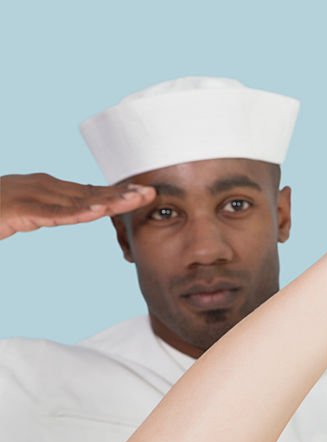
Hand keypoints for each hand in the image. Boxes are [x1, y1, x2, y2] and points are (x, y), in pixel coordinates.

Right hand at [0, 173, 155, 239]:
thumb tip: (68, 212)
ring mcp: (28, 195)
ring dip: (109, 201)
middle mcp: (39, 186)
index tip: (143, 194)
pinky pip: (51, 213)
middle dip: (121, 193)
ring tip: (136, 200)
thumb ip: (44, 211)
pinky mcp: (17, 209)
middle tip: (152, 193)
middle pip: (88, 192)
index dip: (116, 194)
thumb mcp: (20, 212)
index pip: (86, 192)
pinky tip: (98, 213)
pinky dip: (76, 213)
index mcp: (43, 188)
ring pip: (76, 200)